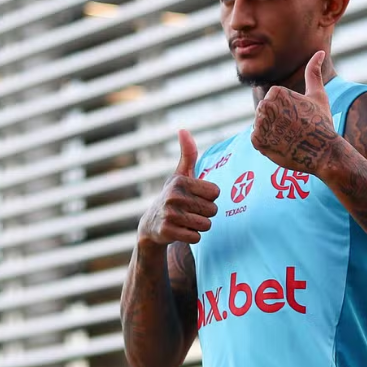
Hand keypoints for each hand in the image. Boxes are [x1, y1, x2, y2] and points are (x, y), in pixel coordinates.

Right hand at [138, 130, 219, 246]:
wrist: (151, 223)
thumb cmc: (173, 196)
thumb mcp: (180, 175)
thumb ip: (188, 154)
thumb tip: (183, 130)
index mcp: (180, 181)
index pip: (216, 193)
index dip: (210, 198)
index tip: (196, 197)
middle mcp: (173, 196)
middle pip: (213, 210)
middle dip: (206, 213)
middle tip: (191, 211)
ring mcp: (170, 214)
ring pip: (206, 225)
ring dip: (200, 226)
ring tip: (187, 220)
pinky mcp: (168, 231)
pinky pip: (196, 237)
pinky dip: (193, 236)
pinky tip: (181, 230)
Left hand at [251, 50, 339, 173]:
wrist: (323, 152)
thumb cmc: (322, 123)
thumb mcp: (318, 95)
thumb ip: (314, 73)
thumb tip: (320, 52)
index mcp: (276, 92)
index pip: (272, 101)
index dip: (286, 111)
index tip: (298, 118)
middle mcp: (265, 106)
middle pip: (265, 113)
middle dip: (278, 122)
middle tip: (294, 130)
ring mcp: (260, 124)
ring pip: (261, 127)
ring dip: (272, 133)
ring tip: (289, 138)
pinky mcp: (257, 141)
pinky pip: (257, 140)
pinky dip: (267, 144)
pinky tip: (282, 146)